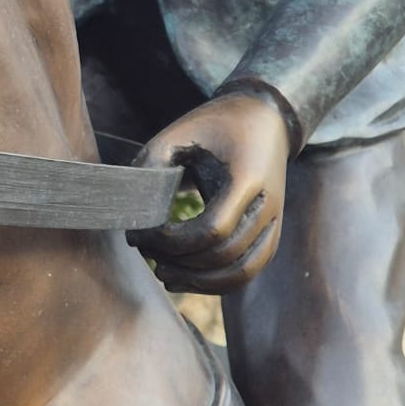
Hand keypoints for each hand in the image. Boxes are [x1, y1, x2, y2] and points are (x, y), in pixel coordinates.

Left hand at [130, 91, 289, 294]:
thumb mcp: (179, 132)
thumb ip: (152, 164)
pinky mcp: (270, 235)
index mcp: (248, 178)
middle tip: (144, 250)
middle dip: (179, 261)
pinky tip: (187, 280)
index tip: (140, 234)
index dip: (171, 241)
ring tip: (163, 273)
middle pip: (224, 255)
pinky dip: (218, 284)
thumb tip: (131, 208)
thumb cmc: (217, 125)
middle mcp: (268, 206)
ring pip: (241, 273)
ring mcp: (273, 223)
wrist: (264, 121)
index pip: (212, 229)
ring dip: (200, 282)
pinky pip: (248, 272)